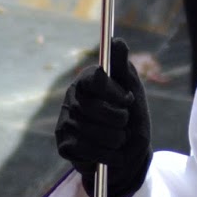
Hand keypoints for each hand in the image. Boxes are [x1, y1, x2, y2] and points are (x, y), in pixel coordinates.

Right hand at [56, 38, 150, 196]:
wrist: (129, 154)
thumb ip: (123, 67)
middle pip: (97, 108)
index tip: (128, 100)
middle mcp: (72, 98)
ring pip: (96, 131)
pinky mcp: (64, 145)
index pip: (96, 79)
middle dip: (120, 120)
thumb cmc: (131, 117)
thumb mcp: (132, 89)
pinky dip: (107, 155)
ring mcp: (65, 122)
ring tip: (118, 139)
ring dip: (116, 139)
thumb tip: (117, 41)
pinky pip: (89, 150)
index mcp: (87, 80)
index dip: (114, 92)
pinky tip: (109, 153)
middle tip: (124, 122)